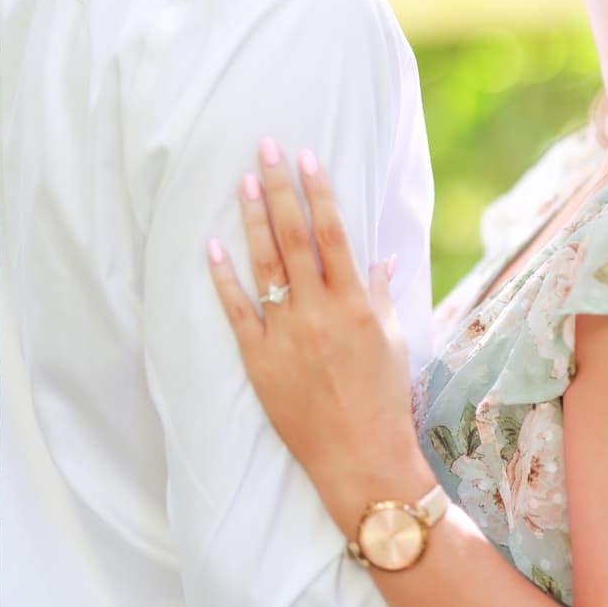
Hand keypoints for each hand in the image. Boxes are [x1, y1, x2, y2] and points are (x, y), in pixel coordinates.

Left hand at [206, 139, 430, 529]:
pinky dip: (224, 279)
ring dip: (253, 220)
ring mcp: (285, 335)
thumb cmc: (384, 398)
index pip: (334, 234)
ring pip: (264, 266)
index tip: (306, 157)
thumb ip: (380, 294)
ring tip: (243, 183)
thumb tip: (379, 256)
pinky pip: (237, 312)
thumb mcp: (394, 340)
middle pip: (294, 238)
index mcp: (355, 303)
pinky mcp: (259, 360)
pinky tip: (213, 248)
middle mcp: (318, 312)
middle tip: (265, 150)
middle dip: (280, 189)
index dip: (319, 192)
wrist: (359, 456)